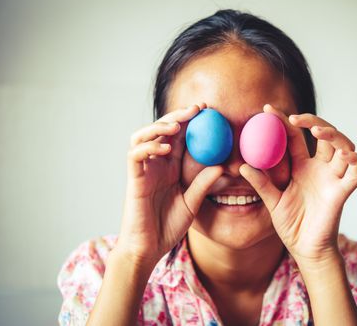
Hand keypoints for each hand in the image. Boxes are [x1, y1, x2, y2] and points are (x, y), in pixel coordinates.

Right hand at [117, 103, 222, 265]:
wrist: (149, 248)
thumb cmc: (168, 226)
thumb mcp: (192, 203)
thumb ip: (203, 184)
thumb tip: (222, 166)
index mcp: (170, 167)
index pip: (180, 138)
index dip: (191, 122)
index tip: (209, 111)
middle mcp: (156, 164)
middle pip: (162, 130)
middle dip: (177, 116)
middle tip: (196, 109)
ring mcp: (143, 170)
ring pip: (142, 136)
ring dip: (159, 127)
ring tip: (177, 126)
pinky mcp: (134, 179)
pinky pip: (135, 155)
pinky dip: (148, 146)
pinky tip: (164, 147)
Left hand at [240, 104, 356, 265]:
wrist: (305, 249)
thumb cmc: (291, 225)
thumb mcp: (272, 201)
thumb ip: (261, 183)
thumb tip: (242, 165)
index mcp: (301, 166)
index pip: (295, 136)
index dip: (284, 121)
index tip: (268, 109)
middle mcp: (319, 168)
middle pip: (324, 135)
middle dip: (313, 121)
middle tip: (294, 118)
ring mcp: (332, 178)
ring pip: (343, 147)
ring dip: (334, 135)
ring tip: (318, 132)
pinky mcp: (342, 192)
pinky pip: (356, 173)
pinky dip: (355, 161)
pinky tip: (345, 155)